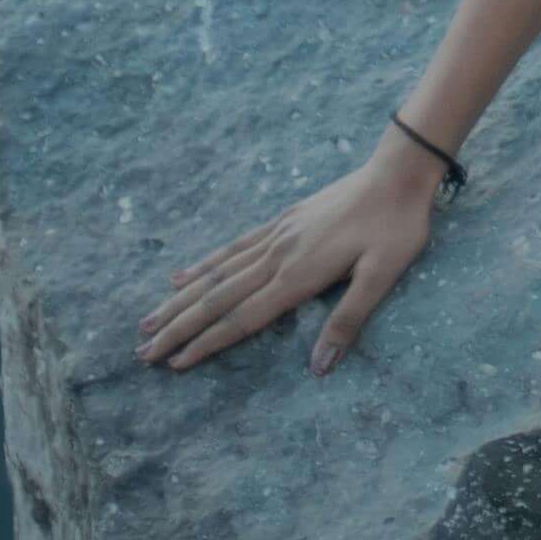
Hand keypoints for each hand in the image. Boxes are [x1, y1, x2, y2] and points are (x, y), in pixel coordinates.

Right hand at [139, 136, 446, 377]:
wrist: (398, 171)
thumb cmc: (397, 227)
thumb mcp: (383, 276)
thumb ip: (348, 320)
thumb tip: (318, 368)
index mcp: (299, 275)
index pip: (243, 318)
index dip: (207, 343)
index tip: (174, 364)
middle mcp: (278, 256)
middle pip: (218, 298)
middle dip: (179, 326)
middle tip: (142, 351)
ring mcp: (276, 235)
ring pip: (217, 273)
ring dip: (181, 299)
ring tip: (148, 319)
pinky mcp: (282, 221)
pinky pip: (233, 247)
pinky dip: (204, 264)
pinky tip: (183, 274)